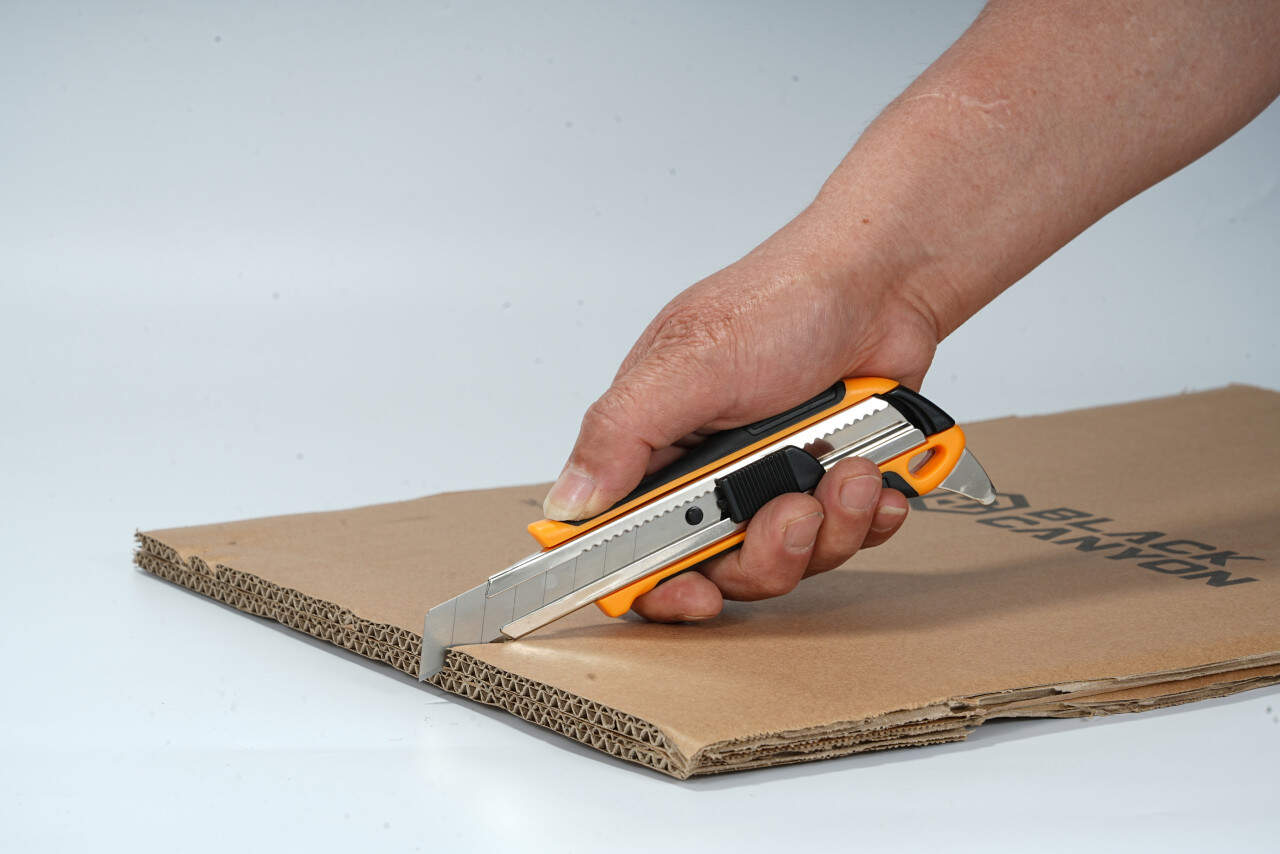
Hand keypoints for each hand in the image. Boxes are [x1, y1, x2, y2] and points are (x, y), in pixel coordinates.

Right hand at [541, 208, 939, 620]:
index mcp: (658, 445)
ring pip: (788, 559)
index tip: (692, 594)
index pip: (631, 542)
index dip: (656, 582)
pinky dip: (865, 518)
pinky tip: (873, 480)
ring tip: (847, 472)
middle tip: (795, 510)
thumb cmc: (785, 300)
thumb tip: (571, 498)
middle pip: (719, 567)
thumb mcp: (690, 362)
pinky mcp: (826, 485)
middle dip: (765, 552)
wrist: (883, 282)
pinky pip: (844, 540)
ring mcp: (772, 481)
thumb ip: (623, 431)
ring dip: (828, 527)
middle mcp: (711, 472)